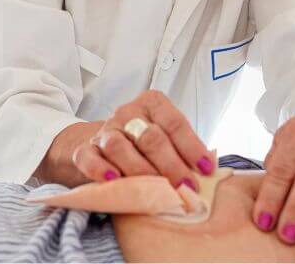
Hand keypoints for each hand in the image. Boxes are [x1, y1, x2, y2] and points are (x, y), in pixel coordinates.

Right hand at [72, 90, 215, 189]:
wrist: (103, 146)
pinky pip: (89, 157)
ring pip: (119, 147)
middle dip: (171, 165)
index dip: (192, 147)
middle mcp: (127, 113)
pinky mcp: (84, 149)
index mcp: (152, 104)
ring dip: (140, 170)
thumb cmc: (145, 144)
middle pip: (150, 137)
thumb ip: (185, 149)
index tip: (205, 169)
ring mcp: (105, 131)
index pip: (174, 123)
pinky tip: (113, 181)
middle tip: (186, 188)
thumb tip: (210, 171)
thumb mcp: (168, 138)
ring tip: (155, 190)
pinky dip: (100, 169)